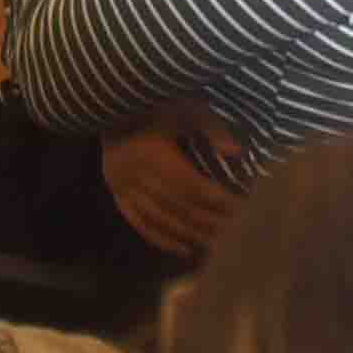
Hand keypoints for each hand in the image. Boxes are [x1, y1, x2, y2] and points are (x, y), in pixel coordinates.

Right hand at [97, 111, 248, 259]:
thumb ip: (210, 126)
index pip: (192, 185)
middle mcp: (136, 174)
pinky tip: (183, 249)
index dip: (217, 199)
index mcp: (153, 153)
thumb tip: (237, 151)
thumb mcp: (184, 106)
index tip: (240, 208)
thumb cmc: (154, 103)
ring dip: (189, 234)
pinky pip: (139, 224)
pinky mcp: (116, 194)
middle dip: (208, 221)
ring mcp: (123, 187)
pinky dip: (162, 239)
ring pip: (161, 219)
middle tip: (235, 232)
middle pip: (178, 206)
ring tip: (215, 244)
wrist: (112, 102)